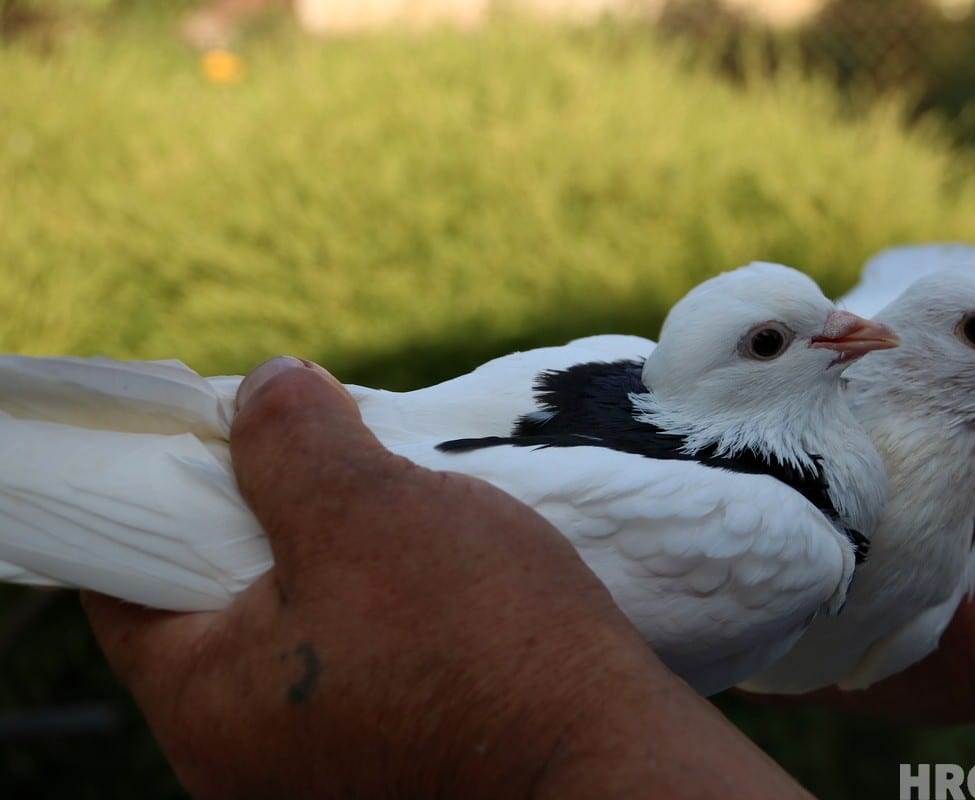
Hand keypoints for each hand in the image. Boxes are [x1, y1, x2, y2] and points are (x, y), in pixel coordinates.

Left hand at [83, 357, 811, 798]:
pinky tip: (432, 568)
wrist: (608, 758)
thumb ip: (290, 441)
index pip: (126, 578)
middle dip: (263, 514)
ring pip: (295, 630)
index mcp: (203, 705)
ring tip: (391, 502)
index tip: (222, 429)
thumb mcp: (367, 510)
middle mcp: (241, 758)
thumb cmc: (480, 642)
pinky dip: (376, 606)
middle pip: (214, 603)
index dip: (159, 486)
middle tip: (322, 451)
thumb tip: (264, 387)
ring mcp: (318, 770)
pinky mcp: (388, 764)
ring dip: (332, 557)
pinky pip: (354, 666)